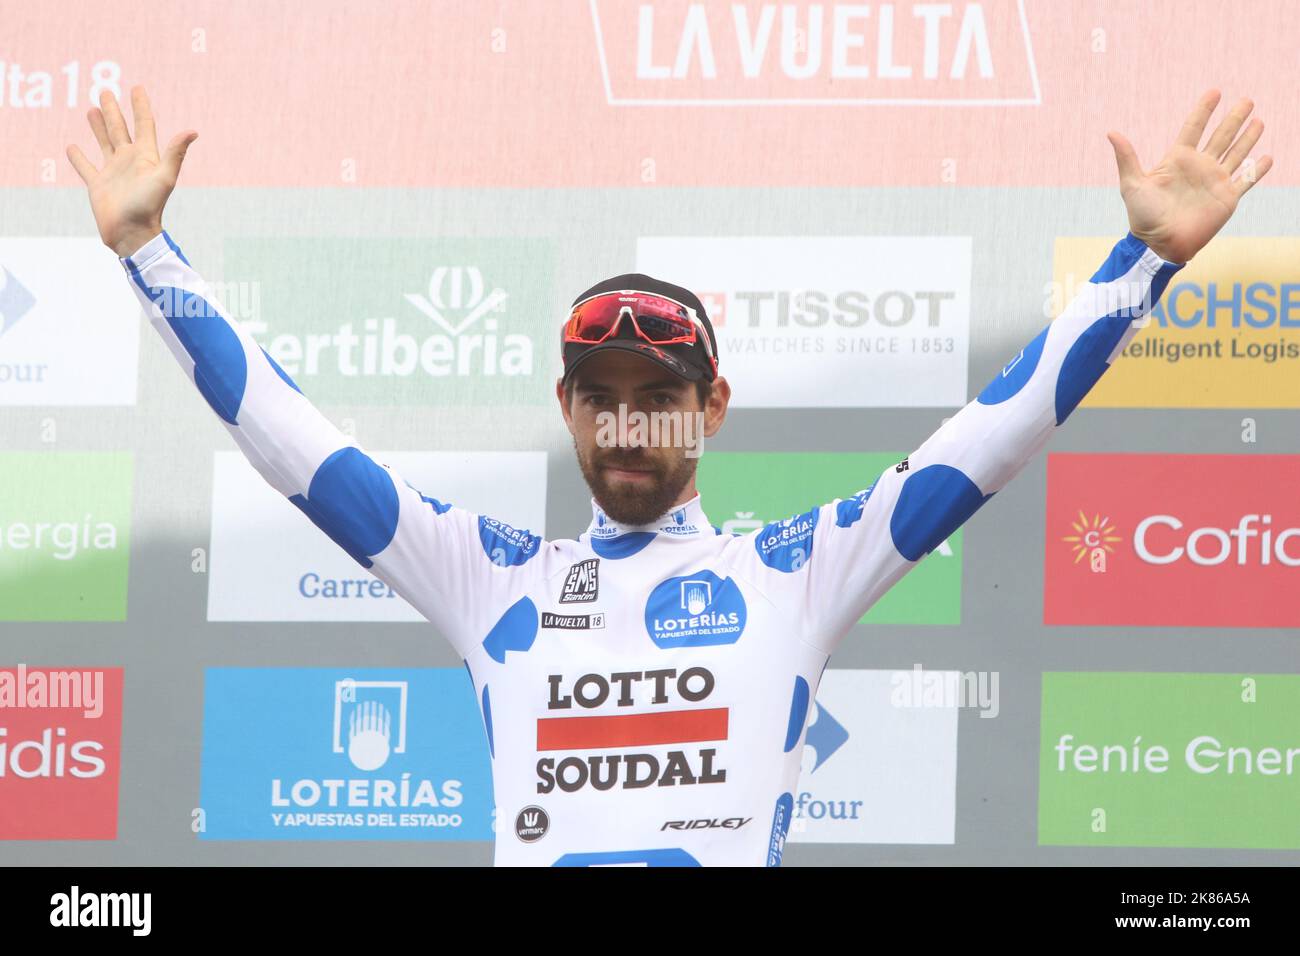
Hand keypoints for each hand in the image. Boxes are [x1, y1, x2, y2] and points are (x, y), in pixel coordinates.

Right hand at [65, 86, 197, 257]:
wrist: (132, 233)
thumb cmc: (150, 207)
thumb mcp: (164, 177)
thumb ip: (176, 153)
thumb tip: (193, 131)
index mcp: (145, 157)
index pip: (144, 125)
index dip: (140, 107)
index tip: (137, 88)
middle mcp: (129, 161)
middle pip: (120, 129)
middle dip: (114, 111)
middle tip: (105, 91)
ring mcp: (113, 172)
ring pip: (103, 142)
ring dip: (97, 127)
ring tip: (92, 109)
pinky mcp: (98, 185)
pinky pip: (85, 167)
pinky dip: (78, 157)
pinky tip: (72, 147)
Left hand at [1107, 89, 1272, 264]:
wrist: (1160, 245)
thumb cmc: (1143, 217)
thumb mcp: (1132, 184)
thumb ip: (1127, 157)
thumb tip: (1111, 132)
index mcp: (1177, 160)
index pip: (1193, 128)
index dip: (1204, 110)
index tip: (1214, 92)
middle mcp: (1199, 167)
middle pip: (1220, 136)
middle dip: (1234, 119)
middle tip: (1247, 100)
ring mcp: (1214, 182)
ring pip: (1236, 153)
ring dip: (1248, 138)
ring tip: (1258, 121)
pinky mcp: (1227, 198)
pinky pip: (1246, 180)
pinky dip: (1257, 169)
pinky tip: (1267, 157)